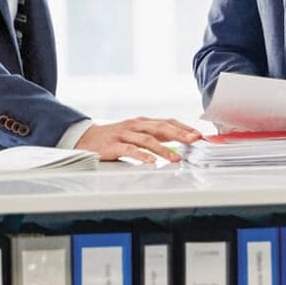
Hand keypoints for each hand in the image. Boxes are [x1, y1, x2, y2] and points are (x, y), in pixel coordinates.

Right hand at [76, 117, 203, 164]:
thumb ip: (155, 136)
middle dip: (179, 134)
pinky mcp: (113, 145)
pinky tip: (150, 162)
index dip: (184, 128)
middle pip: (160, 127)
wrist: (86, 138)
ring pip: (147, 140)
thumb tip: (180, 140)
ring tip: (175, 158)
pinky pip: (129, 150)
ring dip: (163, 149)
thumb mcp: (137, 133)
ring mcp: (124, 134)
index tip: (199, 135)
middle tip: (194, 141)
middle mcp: (135, 125)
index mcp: (143, 122)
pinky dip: (141, 156)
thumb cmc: (115, 137)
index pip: (167, 122)